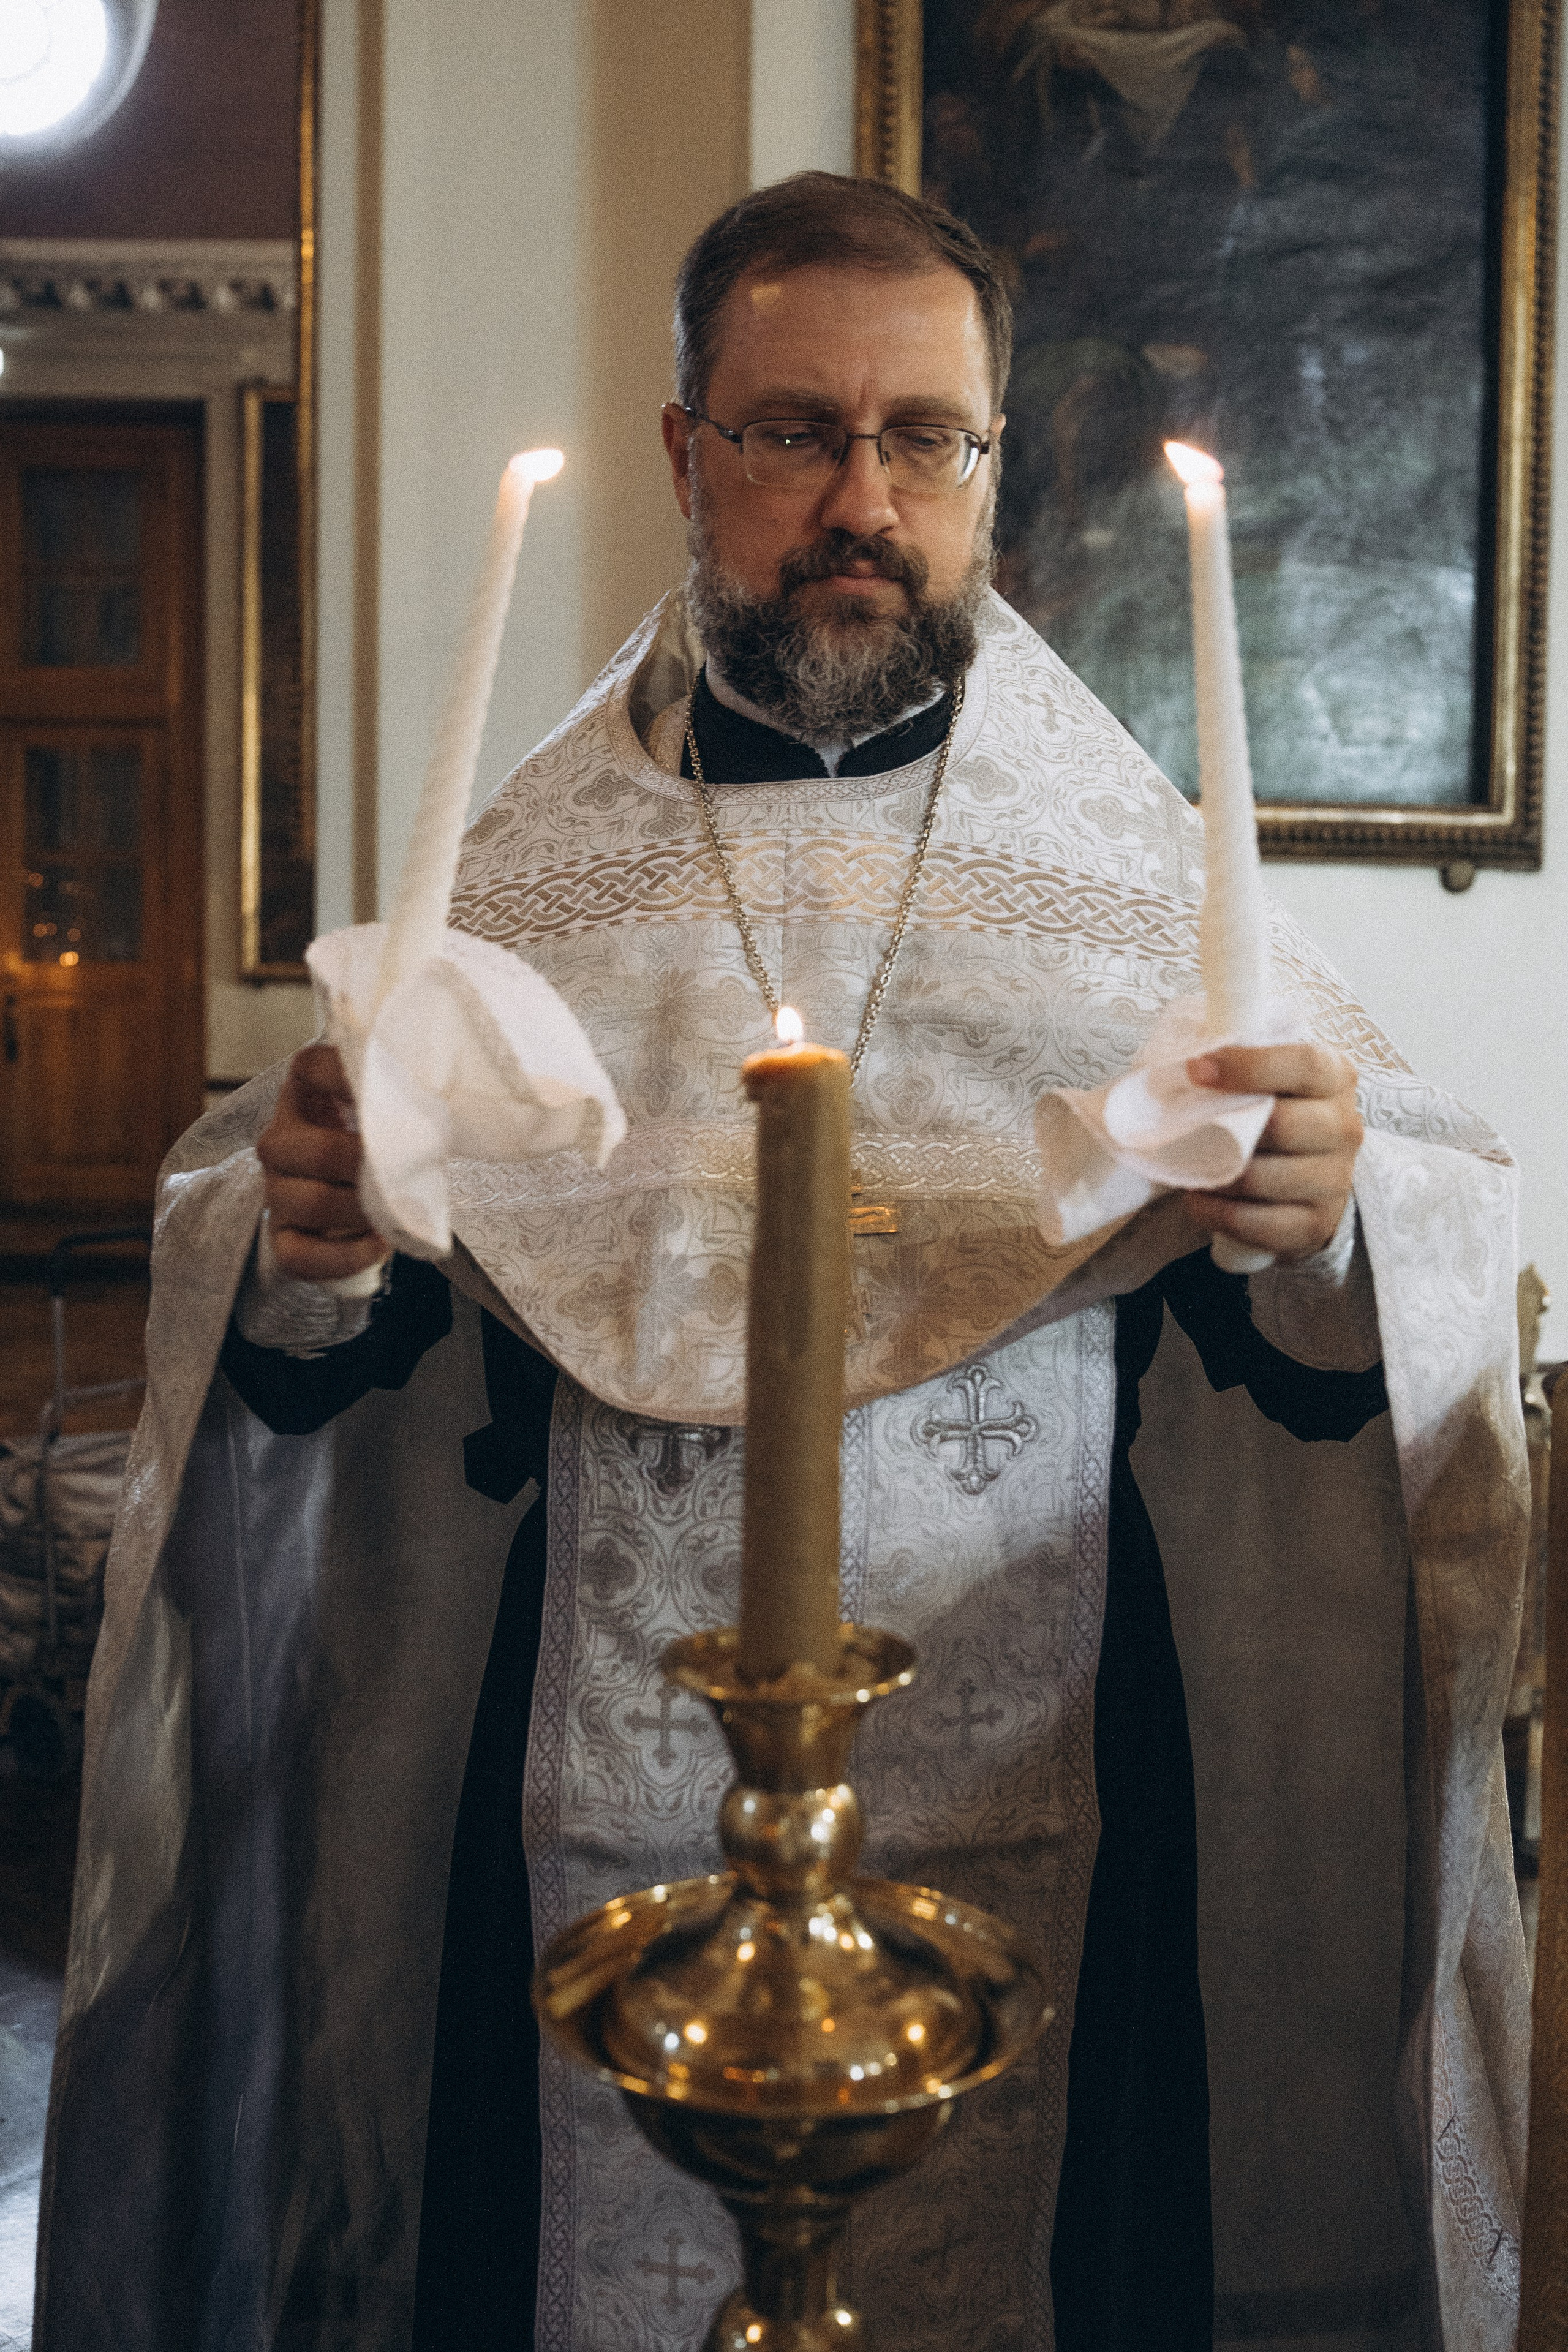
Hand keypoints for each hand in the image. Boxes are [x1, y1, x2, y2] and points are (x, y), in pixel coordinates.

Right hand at [255, 1044, 389, 1281]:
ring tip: (398, 1212)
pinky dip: (345, 1256)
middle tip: (403, 1171)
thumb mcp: (385, 1111)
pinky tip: (379, 1245)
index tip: (389, 1088)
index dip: (344, 1075)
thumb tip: (446, 1101)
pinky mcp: (282, 1237)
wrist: (346, 1192)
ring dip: (362, 1211)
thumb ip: (403, 1097)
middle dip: (365, 1165)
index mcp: (307, 1095)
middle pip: (312, 1150)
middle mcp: (281, 1141)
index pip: (310, 1067)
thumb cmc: (373, 1143)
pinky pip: (299, 1254)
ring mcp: (277, 1191)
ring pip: (310, 1203)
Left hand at [1181, 1043, 1362, 1263]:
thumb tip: (1185, 1061)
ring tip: (1188, 1164)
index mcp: (1335, 1078)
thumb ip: (1242, 1062)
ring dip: (1213, 1173)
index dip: (1250, 1066)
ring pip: (1260, 1178)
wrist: (1313, 1177)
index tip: (1197, 1068)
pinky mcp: (1314, 1225)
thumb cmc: (1278, 1111)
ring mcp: (1334, 1181)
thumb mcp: (1272, 1077)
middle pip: (1283, 1126)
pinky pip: (1252, 1222)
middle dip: (1225, 1128)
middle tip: (1183, 1128)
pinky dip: (1214, 1211)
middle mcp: (1343, 1128)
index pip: (1305, 1066)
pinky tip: (1198, 1199)